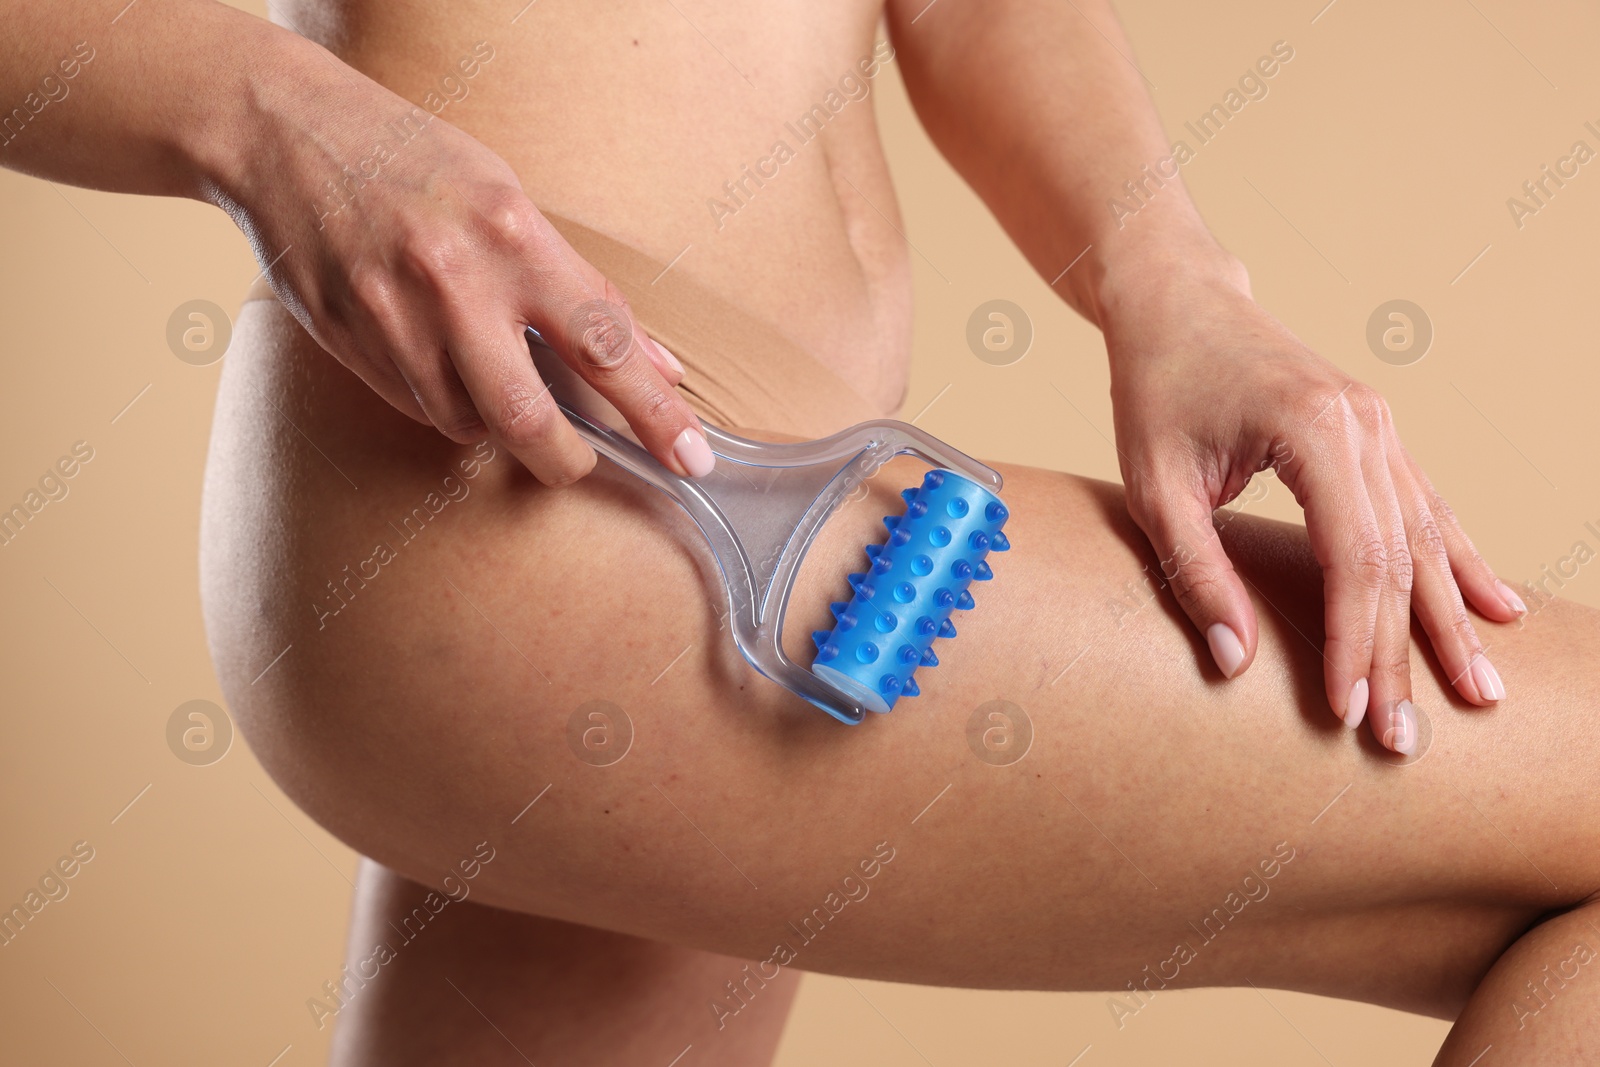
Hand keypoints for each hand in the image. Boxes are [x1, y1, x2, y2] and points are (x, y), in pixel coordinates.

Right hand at [207, 36, 712, 484]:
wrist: (289, 135)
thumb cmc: (419, 164)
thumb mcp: (513, 202)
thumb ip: (582, 290)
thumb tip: (653, 362)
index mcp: (516, 235)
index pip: (605, 343)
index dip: (654, 410)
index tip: (689, 456)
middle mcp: (457, 280)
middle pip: (529, 417)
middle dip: (565, 460)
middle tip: (578, 463)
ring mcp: (395, 316)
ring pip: (467, 422)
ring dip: (491, 422)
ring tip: (484, 369)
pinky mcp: (350, 341)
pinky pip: (416, 407)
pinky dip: (442, 402)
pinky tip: (433, 355)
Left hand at [1100, 254, 1524, 750]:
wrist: (1177, 301)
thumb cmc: (1155, 387)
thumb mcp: (1154, 485)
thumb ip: (1195, 572)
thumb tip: (1234, 663)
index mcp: (1313, 429)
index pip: (1352, 557)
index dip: (1354, 640)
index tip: (1347, 709)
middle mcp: (1365, 425)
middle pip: (1397, 558)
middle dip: (1403, 653)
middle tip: (1404, 737)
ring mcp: (1380, 426)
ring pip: (1425, 538)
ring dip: (1447, 620)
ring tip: (1480, 693)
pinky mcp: (1377, 433)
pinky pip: (1426, 507)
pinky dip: (1458, 561)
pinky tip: (1495, 610)